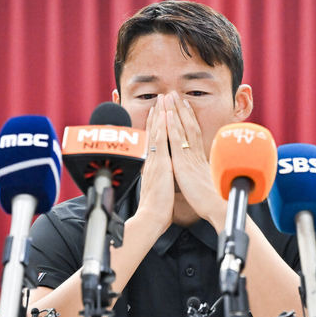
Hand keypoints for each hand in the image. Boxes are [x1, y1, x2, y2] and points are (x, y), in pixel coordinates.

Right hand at [136, 94, 174, 234]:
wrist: (152, 217)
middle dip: (157, 115)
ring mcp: (154, 160)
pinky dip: (161, 126)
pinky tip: (163, 114)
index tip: (158, 113)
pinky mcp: (159, 163)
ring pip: (156, 133)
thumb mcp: (159, 189)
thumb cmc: (157, 209)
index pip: (154, 142)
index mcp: (152, 166)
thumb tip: (163, 177)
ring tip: (162, 99)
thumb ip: (159, 180)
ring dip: (159, 115)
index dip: (156, 126)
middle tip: (160, 99)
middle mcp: (151, 160)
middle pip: (154, 133)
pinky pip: (160, 140)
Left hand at [165, 92, 226, 228]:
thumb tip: (203, 173)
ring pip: (182, 128)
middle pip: (188, 125)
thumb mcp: (207, 183)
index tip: (184, 105)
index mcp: (200, 158)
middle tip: (174, 94)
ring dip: (174, 111)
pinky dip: (171, 125)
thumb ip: (203, 174)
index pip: (194, 133)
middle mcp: (195, 153)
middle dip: (180, 109)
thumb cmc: (214, 200)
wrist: (218, 206)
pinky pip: (176, 140)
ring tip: (168, 96)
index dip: (188, 118)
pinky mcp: (183, 162)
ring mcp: (189, 156)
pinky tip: (166, 114)